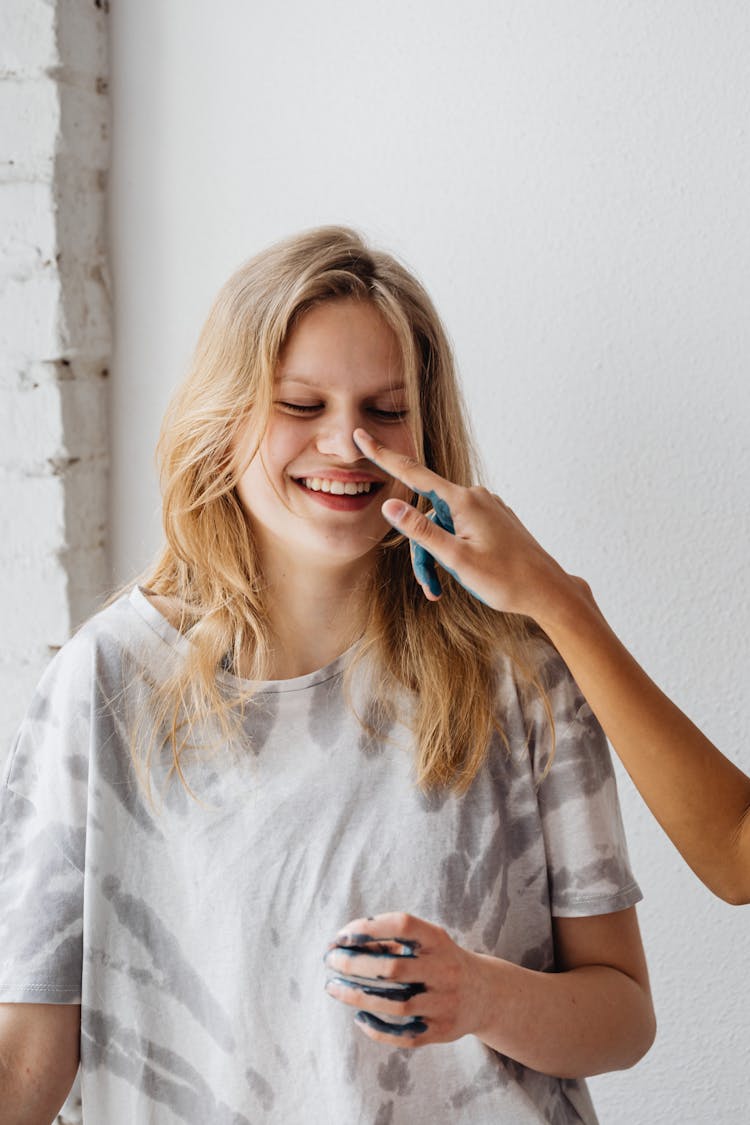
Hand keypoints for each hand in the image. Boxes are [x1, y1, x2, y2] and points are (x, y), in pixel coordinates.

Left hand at [323, 912, 485, 1047]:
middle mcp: (444, 970)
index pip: (402, 925)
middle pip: (393, 970)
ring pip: (395, 1006)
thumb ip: (388, 940)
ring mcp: (444, 1003)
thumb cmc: (438, 960)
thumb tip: (342, 944)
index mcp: (438, 940)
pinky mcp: (441, 1032)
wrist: (484, 993)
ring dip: (357, 997)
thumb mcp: (424, 941)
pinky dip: (377, 1029)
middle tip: (329, 961)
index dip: (369, 928)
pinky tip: (359, 1017)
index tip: (340, 937)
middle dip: (354, 965)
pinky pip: (403, 1035)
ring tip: (333, 988)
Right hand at [353, 428, 569, 618]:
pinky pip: (461, 528)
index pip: (414, 474)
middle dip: (423, 550)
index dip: (383, 456)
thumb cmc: (505, 579)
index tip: (360, 435)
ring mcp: (487, 507)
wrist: (547, 591)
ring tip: (445, 587)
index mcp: (464, 501)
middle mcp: (476, 497)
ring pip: (444, 526)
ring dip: (438, 556)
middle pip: (428, 516)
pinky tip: (465, 572)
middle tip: (432, 587)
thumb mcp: (456, 559)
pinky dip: (454, 550)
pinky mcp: (494, 519)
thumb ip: (421, 531)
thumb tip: (390, 504)